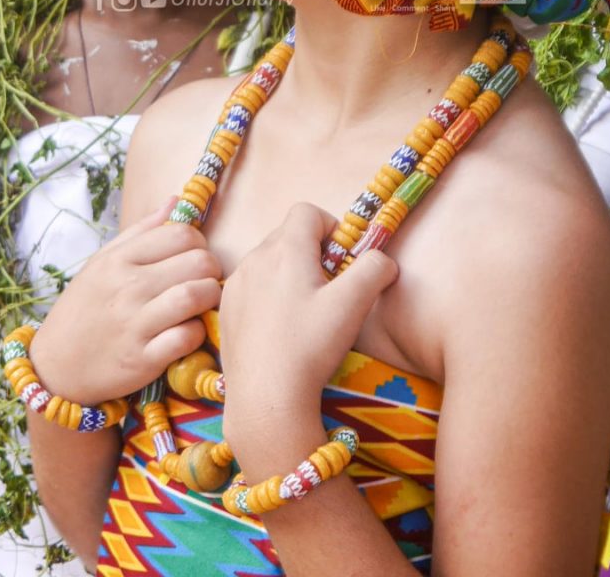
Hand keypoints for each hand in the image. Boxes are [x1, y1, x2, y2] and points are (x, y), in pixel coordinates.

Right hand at [29, 205, 221, 405]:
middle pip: (197, 262)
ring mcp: (134, 324)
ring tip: (202, 304)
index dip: (198, 243)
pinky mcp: (142, 360)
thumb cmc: (83, 310)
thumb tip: (176, 202)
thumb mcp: (101, 263)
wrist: (54, 367)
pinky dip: (197, 333)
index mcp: (118, 260)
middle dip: (211, 270)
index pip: (181, 233)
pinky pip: (187, 338)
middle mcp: (127, 288)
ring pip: (195, 296)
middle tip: (204, 281)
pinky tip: (188, 331)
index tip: (193, 257)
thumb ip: (141, 232)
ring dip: (210, 298)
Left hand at [218, 204, 396, 459]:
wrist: (265, 396)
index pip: (307, 212)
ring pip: (267, 261)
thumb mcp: (354, 304)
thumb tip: (383, 260)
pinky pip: (250, 286)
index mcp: (286, 249)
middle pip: (287, 235)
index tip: (341, 260)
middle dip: (311, 252)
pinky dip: (267, 295)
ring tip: (304, 311)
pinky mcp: (226, 310)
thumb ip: (375, 269)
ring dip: (288, 273)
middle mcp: (254, 258)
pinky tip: (279, 328)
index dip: (330, 227)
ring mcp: (235, 284)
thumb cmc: (310, 346)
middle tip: (328, 289)